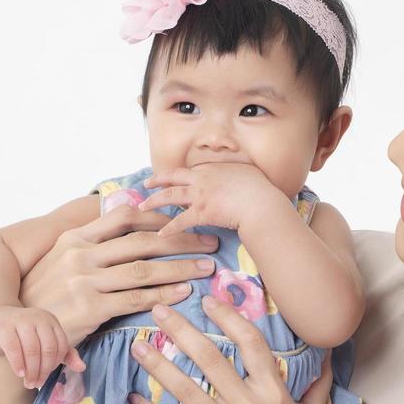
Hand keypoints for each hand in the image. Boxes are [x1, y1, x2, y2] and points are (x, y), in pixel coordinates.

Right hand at [0, 306, 85, 388]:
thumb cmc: (21, 335)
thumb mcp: (43, 341)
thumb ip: (64, 353)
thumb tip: (82, 368)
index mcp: (50, 321)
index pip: (60, 346)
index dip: (55, 364)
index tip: (47, 376)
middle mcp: (37, 317)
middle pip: (48, 349)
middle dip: (44, 370)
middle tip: (37, 383)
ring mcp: (20, 321)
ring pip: (32, 350)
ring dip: (32, 370)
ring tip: (28, 382)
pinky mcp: (3, 328)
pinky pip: (14, 349)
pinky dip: (18, 364)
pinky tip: (19, 373)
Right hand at [17, 203, 220, 349]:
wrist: (16, 329)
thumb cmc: (44, 295)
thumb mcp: (60, 260)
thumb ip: (91, 244)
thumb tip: (127, 229)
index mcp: (75, 237)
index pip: (124, 216)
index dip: (159, 216)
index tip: (185, 219)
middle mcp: (80, 255)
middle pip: (142, 240)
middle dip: (182, 239)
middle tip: (210, 242)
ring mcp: (84, 281)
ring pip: (145, 269)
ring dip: (181, 267)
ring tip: (207, 267)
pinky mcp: (90, 309)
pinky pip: (136, 299)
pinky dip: (164, 294)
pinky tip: (184, 292)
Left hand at [125, 296, 336, 403]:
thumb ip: (317, 385)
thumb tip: (328, 356)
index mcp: (275, 395)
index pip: (252, 345)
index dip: (230, 319)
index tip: (209, 302)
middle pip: (211, 359)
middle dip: (181, 331)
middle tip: (158, 310)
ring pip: (186, 390)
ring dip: (158, 366)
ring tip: (137, 347)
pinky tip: (135, 399)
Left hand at [139, 163, 292, 237]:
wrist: (261, 203)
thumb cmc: (260, 189)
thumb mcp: (247, 172)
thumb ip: (236, 173)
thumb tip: (237, 176)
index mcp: (212, 169)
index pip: (189, 170)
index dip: (177, 174)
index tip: (169, 176)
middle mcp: (202, 178)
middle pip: (173, 177)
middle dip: (157, 180)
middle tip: (146, 184)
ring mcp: (200, 195)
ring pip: (170, 196)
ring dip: (154, 201)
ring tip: (142, 206)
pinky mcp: (201, 212)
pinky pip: (180, 221)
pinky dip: (169, 228)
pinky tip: (160, 234)